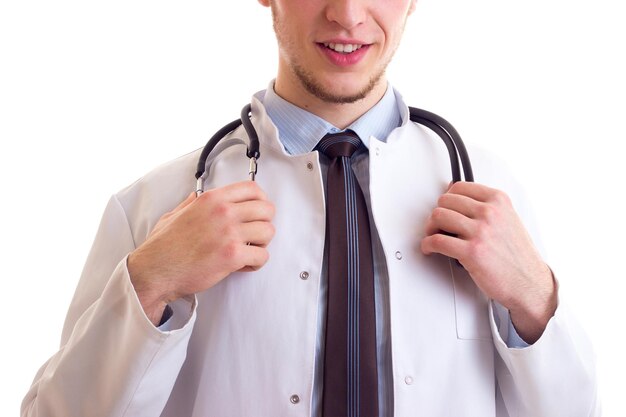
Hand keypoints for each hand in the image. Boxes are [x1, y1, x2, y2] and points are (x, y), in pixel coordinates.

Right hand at [128, 181, 275, 324]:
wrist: (155, 271)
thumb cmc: (163, 247)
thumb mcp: (174, 214)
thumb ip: (190, 203)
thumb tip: (196, 196)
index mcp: (212, 199)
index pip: (252, 188)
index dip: (261, 201)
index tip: (258, 212)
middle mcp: (223, 211)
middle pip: (267, 209)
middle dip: (264, 223)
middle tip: (254, 235)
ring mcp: (229, 232)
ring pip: (269, 232)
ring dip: (262, 243)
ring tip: (249, 251)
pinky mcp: (232, 255)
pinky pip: (262, 256)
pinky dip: (256, 262)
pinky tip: (244, 264)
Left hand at [420, 182, 556, 342]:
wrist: (529, 282)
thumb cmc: (517, 255)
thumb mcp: (507, 219)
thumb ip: (485, 206)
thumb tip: (455, 194)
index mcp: (498, 201)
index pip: (459, 187)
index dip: (446, 199)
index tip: (444, 208)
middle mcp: (490, 213)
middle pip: (445, 201)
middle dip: (437, 214)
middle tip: (437, 226)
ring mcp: (480, 232)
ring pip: (438, 217)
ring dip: (430, 228)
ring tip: (433, 236)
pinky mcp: (472, 252)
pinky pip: (436, 241)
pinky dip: (427, 245)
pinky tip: (430, 249)